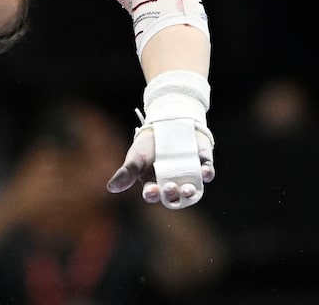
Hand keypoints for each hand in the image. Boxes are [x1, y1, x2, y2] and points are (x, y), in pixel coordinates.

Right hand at [108, 70, 214, 208]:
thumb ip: (126, 172)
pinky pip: (207, 172)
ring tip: (188, 189)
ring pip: (192, 189)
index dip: (153, 194)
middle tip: (172, 188)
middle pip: (174, 196)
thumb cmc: (147, 144)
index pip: (154, 194)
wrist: (166, 122)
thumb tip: (110, 188)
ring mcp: (189, 175)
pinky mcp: (202, 164)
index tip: (152, 190)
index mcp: (155, 184)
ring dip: (191, 192)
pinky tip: (205, 171)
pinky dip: (207, 173)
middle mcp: (173, 183)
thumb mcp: (135, 156)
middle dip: (173, 195)